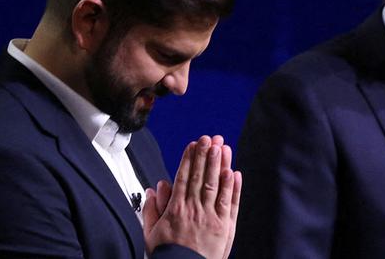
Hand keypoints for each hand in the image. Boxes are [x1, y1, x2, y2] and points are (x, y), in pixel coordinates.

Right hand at [143, 136, 241, 257]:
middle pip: (200, 176)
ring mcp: (210, 217)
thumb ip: (151, 210)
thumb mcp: (151, 233)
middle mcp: (194, 209)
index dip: (189, 158)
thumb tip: (152, 191)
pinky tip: (234, 173)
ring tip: (222, 147)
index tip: (193, 144)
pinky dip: (232, 187)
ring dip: (219, 165)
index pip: (184, 177)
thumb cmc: (168, 255)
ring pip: (215, 185)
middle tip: (209, 138)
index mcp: (176, 208)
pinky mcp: (224, 227)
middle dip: (205, 155)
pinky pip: (228, 203)